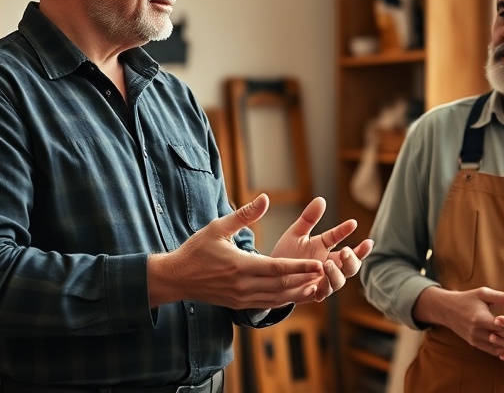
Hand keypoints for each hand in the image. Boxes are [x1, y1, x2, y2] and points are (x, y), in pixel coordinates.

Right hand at [148, 194, 324, 308]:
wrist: (176, 278)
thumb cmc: (196, 250)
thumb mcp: (218, 227)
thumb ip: (244, 215)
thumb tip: (265, 198)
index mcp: (240, 266)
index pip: (277, 268)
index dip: (300, 267)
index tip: (319, 264)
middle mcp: (243, 285)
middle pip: (281, 286)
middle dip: (305, 281)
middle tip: (327, 275)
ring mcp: (241, 298)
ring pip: (276, 299)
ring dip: (298, 294)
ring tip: (318, 286)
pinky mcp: (239, 305)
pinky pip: (266, 305)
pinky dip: (283, 301)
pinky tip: (295, 295)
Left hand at [271, 196, 373, 301]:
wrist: (268, 275)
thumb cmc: (286, 254)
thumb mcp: (296, 233)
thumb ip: (309, 218)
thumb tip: (321, 199)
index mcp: (325, 248)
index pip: (340, 238)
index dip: (346, 231)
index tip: (353, 222)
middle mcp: (328, 265)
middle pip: (351, 265)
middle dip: (353, 259)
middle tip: (346, 251)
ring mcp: (322, 280)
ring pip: (339, 281)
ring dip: (337, 274)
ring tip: (328, 265)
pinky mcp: (312, 293)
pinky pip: (321, 294)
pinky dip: (322, 290)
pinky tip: (317, 284)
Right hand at [412, 286, 503, 356]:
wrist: (446, 309)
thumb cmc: (467, 298)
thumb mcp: (483, 293)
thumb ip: (501, 296)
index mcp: (480, 318)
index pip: (503, 327)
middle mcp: (477, 332)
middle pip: (502, 340)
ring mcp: (475, 340)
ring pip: (498, 349)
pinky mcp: (474, 344)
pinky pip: (492, 351)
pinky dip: (503, 351)